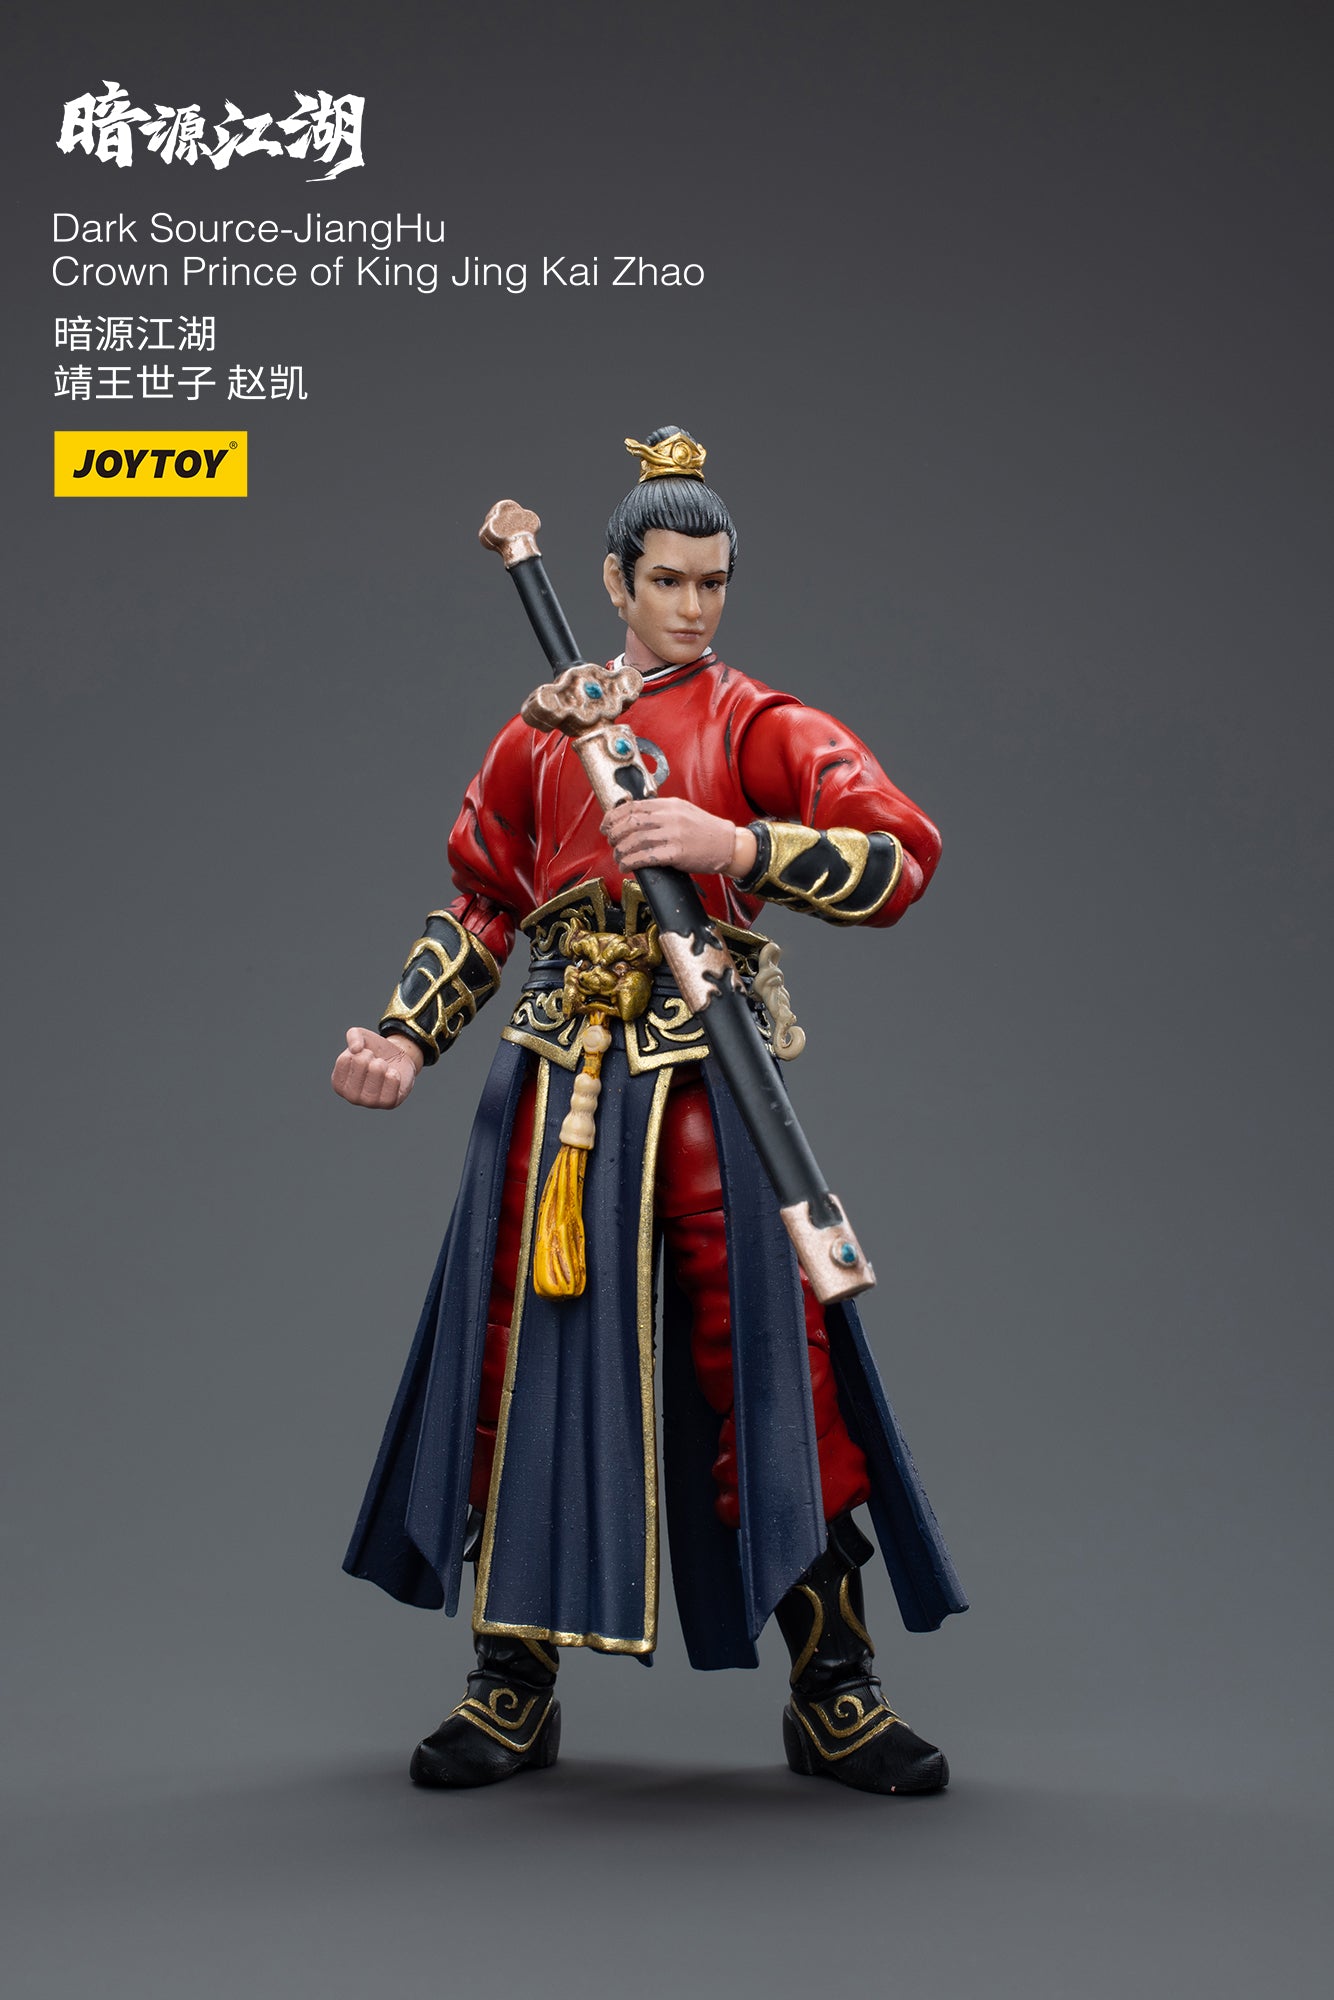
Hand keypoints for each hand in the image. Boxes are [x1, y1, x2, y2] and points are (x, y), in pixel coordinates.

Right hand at [331, 1026, 422, 1108]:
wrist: (397, 1060)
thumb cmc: (374, 1051)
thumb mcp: (361, 1036)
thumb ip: (353, 1036)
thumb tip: (356, 1049)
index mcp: (338, 1083)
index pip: (345, 1059)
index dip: (359, 1051)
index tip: (362, 1057)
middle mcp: (351, 1097)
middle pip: (361, 1063)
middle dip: (371, 1056)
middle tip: (375, 1062)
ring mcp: (369, 1103)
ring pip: (377, 1071)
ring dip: (383, 1064)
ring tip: (383, 1068)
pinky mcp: (388, 1104)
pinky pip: (393, 1081)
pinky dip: (395, 1073)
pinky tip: (392, 1076)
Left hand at [602, 798, 756, 877]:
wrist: (727, 844)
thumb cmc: (704, 830)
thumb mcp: (682, 811)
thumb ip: (660, 811)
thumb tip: (633, 817)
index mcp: (669, 805)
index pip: (633, 807)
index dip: (613, 817)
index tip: (606, 826)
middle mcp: (670, 817)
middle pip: (630, 823)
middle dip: (614, 834)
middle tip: (611, 842)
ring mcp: (674, 835)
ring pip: (635, 841)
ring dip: (621, 851)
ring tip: (618, 857)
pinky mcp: (677, 853)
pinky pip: (646, 857)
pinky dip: (631, 862)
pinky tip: (626, 866)